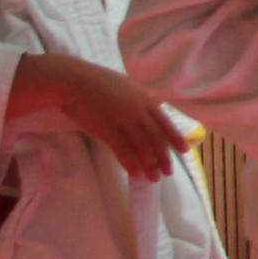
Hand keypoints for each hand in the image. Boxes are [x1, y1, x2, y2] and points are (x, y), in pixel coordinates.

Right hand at [8, 52, 187, 179]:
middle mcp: (137, 111)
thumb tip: (156, 103)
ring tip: (154, 178)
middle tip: (169, 172)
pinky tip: (136, 174)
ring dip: (149, 164)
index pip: (164, 121)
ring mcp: (122, 120)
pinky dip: (131, 163)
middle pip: (155, 137)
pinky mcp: (106, 129)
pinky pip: (122, 150)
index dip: (175, 137)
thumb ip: (142, 97)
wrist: (72, 80)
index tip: (184, 150)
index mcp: (143, 99)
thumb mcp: (126, 85)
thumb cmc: (97, 81)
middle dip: (164, 156)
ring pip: (141, 146)